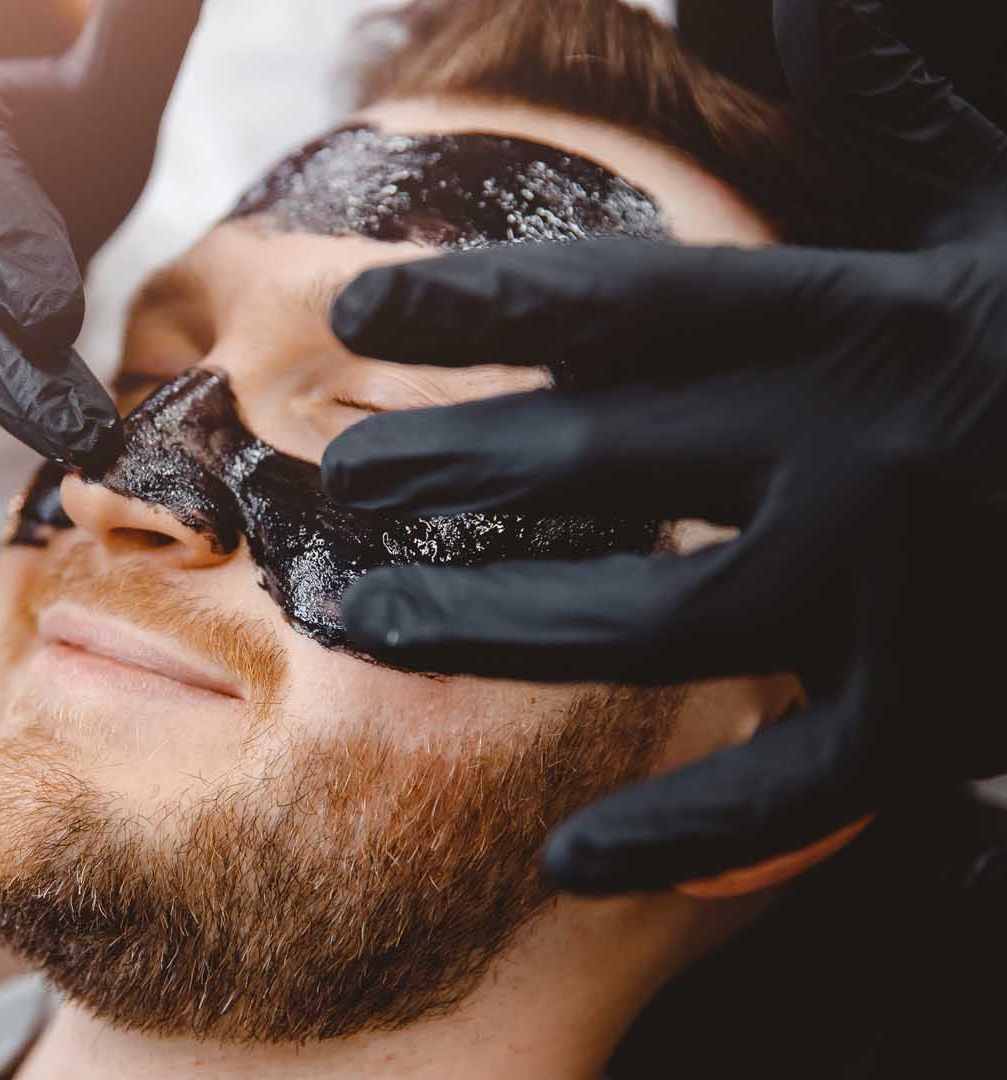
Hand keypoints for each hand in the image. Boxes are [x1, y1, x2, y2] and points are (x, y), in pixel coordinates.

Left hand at [319, 0, 1006, 891]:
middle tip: (333, 490)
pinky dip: (691, 836)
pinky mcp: (953, 710)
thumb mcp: (992, 206)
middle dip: (452, 470)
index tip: (357, 316)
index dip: (481, 306)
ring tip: (355, 624)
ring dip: (493, 630)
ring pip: (665, 626)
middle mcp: (873, 446)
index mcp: (869, 316)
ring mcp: (911, 590)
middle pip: (612, 461)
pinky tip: (562, 859)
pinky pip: (804, 791)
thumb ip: (896, 105)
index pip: (634, 300)